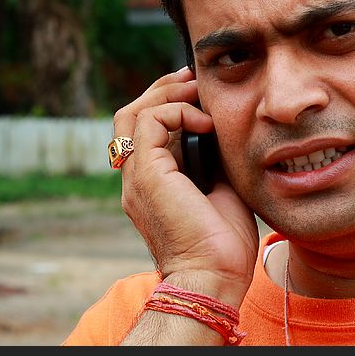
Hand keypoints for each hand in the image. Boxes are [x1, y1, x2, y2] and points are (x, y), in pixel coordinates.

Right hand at [113, 67, 259, 308]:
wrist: (214, 276)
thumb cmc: (223, 245)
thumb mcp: (221, 190)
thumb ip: (213, 162)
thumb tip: (222, 132)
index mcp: (153, 183)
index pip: (145, 130)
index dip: (170, 103)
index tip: (201, 93)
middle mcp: (137, 178)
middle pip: (131, 116)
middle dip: (163, 90)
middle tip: (194, 79)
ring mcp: (138, 176)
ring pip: (133, 113)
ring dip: (167, 94)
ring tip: (197, 92)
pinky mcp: (147, 173)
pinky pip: (150, 121)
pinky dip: (178, 111)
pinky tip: (205, 122)